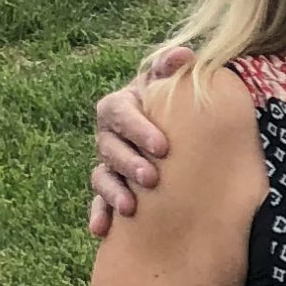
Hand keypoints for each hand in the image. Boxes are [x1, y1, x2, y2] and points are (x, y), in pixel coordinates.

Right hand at [89, 44, 191, 235]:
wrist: (175, 130)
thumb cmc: (174, 106)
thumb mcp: (173, 86)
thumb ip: (174, 70)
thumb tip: (186, 55)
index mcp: (123, 105)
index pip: (121, 111)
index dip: (138, 129)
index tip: (163, 147)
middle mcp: (110, 133)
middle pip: (109, 145)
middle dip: (128, 162)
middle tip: (151, 178)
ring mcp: (107, 160)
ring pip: (101, 174)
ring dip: (113, 191)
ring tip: (130, 208)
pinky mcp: (110, 186)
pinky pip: (99, 201)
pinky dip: (99, 214)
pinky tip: (101, 230)